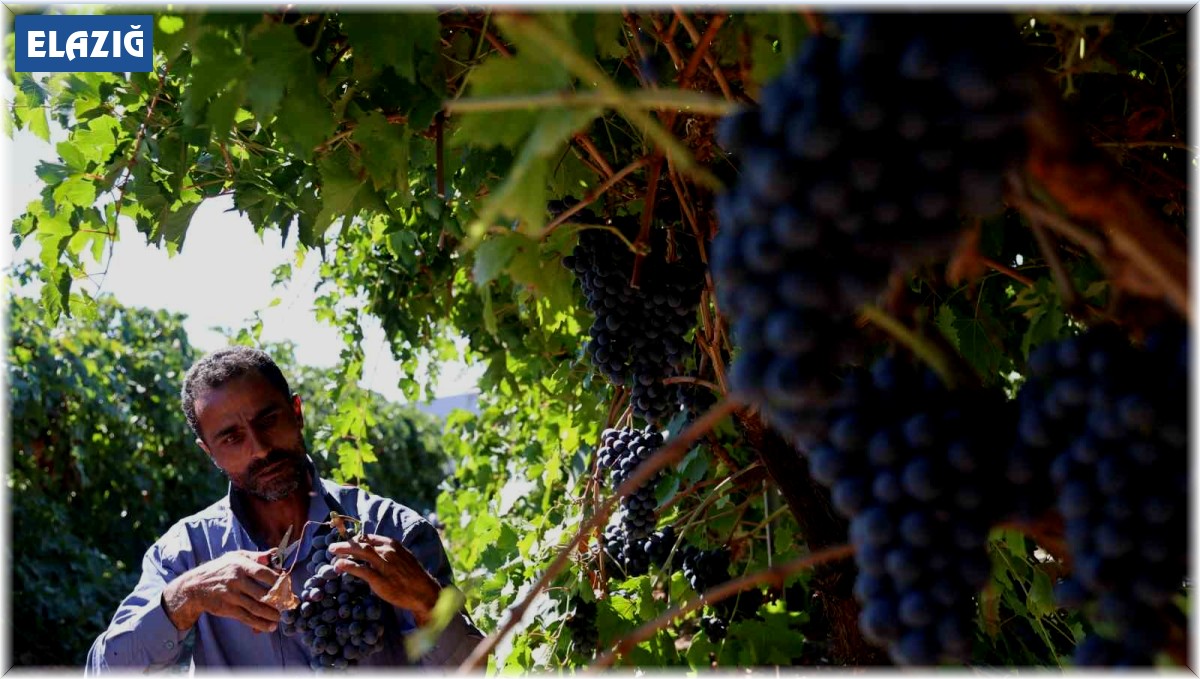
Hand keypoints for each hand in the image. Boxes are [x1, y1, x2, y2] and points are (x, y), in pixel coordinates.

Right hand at [162, 550, 281, 633]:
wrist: (194, 587)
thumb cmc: (219, 569)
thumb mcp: (235, 556)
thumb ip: (256, 556)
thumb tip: (274, 553)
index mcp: (241, 565)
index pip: (264, 573)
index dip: (279, 580)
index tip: (288, 586)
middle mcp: (236, 580)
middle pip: (263, 592)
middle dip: (279, 601)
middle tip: (289, 605)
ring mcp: (232, 596)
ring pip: (256, 607)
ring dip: (272, 615)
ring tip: (281, 617)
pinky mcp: (227, 609)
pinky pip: (247, 618)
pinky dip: (260, 624)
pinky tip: (270, 626)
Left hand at [328, 534, 440, 624]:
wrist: (423, 592)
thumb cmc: (413, 576)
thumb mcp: (403, 558)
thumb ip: (389, 553)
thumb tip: (374, 552)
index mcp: (393, 544)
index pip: (369, 538)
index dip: (356, 539)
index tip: (347, 543)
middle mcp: (388, 551)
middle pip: (362, 542)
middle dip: (346, 543)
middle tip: (333, 546)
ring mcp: (384, 564)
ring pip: (360, 552)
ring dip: (344, 550)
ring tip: (333, 553)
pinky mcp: (380, 579)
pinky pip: (360, 569)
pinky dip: (348, 565)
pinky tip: (339, 565)